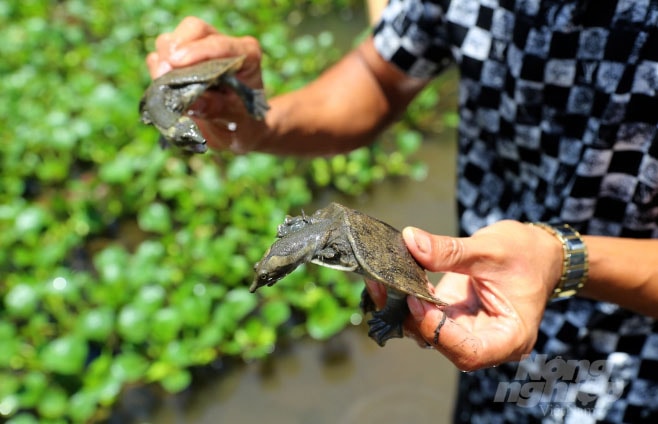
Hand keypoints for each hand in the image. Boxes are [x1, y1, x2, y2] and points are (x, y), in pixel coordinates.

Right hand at [145, 17, 267, 152]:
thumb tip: (192, 103)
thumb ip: (216, 109)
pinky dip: (157, 68)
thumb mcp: (234, 120)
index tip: (176, 62)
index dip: (197, 51)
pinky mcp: (180, 59)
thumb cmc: (241, 123)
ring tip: (165, 84)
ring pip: (172, 40)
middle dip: (176, 48)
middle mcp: (223, 45)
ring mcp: (199, 49)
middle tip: (165, 73)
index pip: (220, 44)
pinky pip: (160, 55)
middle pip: (193, 29)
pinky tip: (163, 87)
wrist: (235, 131)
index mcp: (246, 54)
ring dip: (164, 60)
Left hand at [365, 220, 562, 370]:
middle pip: (442, 344)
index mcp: (510, 337)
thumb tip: (411, 242)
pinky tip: (389, 278)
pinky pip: (424, 315)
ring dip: (401, 309)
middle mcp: (487, 341)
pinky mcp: (451, 316)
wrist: (537, 252)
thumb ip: (451, 252)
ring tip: (382, 279)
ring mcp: (466, 330)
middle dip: (412, 318)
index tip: (417, 299)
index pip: (469, 352)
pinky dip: (406, 298)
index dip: (438, 331)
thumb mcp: (491, 249)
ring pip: (426, 332)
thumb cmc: (526, 254)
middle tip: (389, 284)